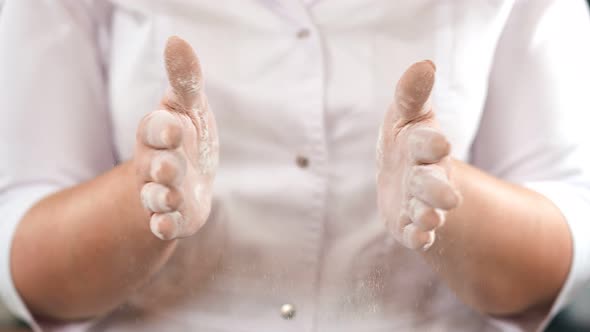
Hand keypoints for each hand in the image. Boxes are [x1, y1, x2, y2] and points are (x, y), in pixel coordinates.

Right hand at [134, 36, 218, 239]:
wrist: (188, 181)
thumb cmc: (188, 139)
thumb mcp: (190, 108)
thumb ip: (186, 81)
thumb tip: (177, 41)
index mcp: (159, 133)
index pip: (154, 128)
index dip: (162, 128)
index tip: (174, 127)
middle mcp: (155, 164)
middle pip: (153, 165)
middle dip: (161, 167)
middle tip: (169, 168)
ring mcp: (161, 193)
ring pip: (155, 197)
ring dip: (162, 198)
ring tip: (173, 198)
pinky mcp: (172, 217)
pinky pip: (163, 224)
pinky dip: (164, 226)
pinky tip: (167, 227)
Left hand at [377, 60, 459, 250]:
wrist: (399, 177)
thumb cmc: (404, 142)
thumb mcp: (404, 116)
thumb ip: (411, 94)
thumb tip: (424, 64)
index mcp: (424, 146)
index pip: (427, 143)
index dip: (431, 142)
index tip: (439, 143)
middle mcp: (426, 176)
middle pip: (433, 183)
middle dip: (438, 189)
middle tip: (450, 198)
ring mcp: (418, 202)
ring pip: (426, 210)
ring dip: (429, 215)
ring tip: (430, 218)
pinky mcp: (408, 224)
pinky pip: (414, 233)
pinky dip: (417, 236)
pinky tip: (418, 239)